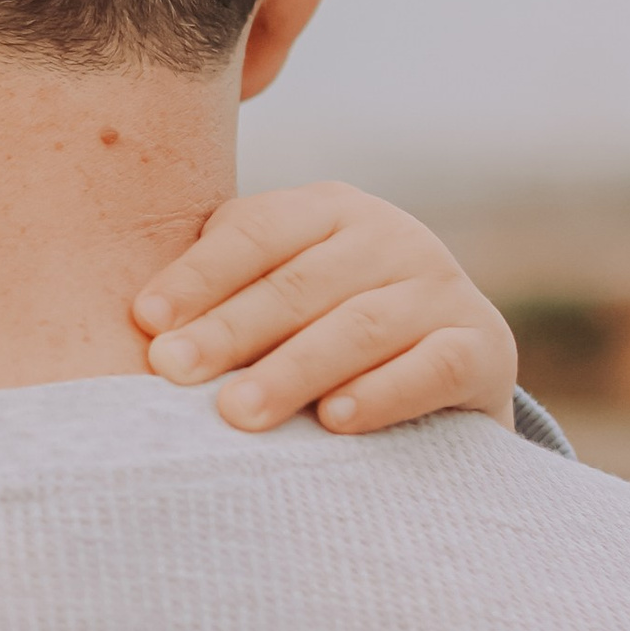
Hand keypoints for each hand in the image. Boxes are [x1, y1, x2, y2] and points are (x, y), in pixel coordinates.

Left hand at [132, 182, 516, 435]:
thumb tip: (144, 324)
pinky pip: (433, 366)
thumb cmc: (322, 330)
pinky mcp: (484, 346)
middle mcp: (391, 236)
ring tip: (238, 413)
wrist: (445, 370)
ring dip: (294, 370)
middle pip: (299, 283)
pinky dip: (384, 392)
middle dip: (230, 330)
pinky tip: (336, 420)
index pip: (256, 232)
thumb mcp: (278, 293)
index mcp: (330, 209)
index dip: (198, 276)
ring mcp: (441, 288)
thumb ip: (225, 286)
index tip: (146, 321)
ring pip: (360, 326)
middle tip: (172, 373)